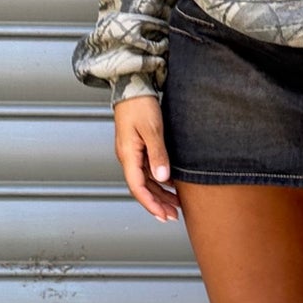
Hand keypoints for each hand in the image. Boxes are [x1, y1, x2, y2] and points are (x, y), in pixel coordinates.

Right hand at [113, 95, 180, 222]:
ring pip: (145, 180)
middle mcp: (128, 157)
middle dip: (157, 204)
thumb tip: (162, 178)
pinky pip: (148, 170)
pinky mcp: (138, 147)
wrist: (132, 86)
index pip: (137, 188)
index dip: (151, 204)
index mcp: (128, 155)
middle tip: (173, 216)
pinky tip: (171, 184)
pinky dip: (159, 180)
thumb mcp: (152, 129)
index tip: (163, 216)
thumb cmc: (140, 105)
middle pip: (142, 188)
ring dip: (159, 194)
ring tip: (175, 205)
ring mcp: (132, 152)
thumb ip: (157, 154)